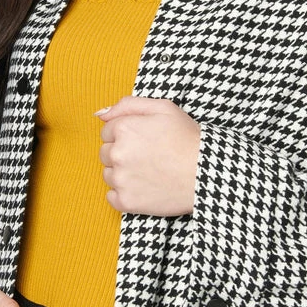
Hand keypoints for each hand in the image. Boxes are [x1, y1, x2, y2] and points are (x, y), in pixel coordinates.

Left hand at [94, 95, 199, 215]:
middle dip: (121, 153)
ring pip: (108, 174)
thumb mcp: (164, 108)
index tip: (143, 140)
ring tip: (148, 172)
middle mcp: (117, 154)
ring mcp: (120, 179)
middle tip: (148, 156)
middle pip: (105, 153)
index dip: (126, 135)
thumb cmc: (187, 138)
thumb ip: (129, 104)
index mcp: (124, 129)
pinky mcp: (125, 201)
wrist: (206, 173)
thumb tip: (101, 114)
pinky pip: (111, 197)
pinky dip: (123, 194)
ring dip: (122, 173)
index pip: (107, 131)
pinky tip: (143, 187)